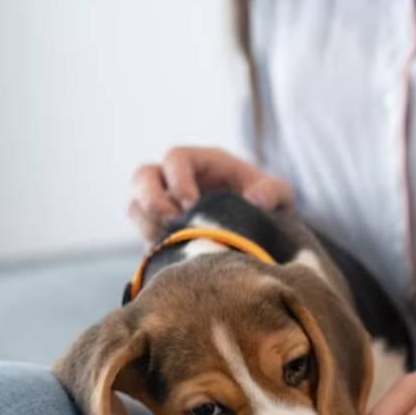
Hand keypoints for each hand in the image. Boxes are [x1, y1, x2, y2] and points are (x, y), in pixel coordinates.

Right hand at [128, 146, 293, 241]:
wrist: (264, 235)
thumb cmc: (269, 204)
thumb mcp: (279, 193)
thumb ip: (272, 191)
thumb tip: (255, 201)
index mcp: (202, 162)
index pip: (175, 158)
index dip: (178, 180)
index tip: (191, 205)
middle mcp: (177, 180)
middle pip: (143, 177)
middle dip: (151, 200)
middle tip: (171, 223)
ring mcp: (165, 207)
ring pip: (136, 206)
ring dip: (146, 223)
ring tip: (170, 241)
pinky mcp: (162, 234)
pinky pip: (143, 235)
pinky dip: (151, 244)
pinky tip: (173, 256)